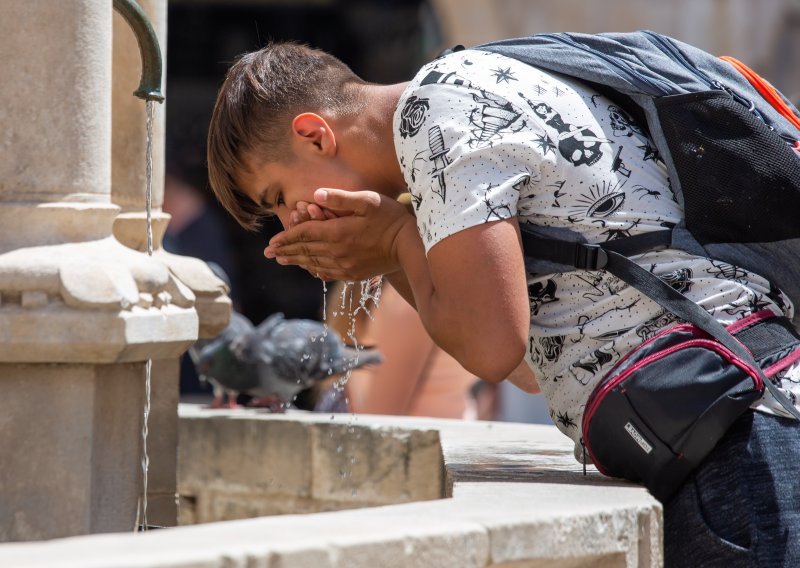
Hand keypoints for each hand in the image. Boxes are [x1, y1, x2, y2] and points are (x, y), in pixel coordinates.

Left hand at [265, 188, 415, 280]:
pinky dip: (315, 269)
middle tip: (269, 253)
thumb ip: (339, 198)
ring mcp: (345, 265)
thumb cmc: (390, 218)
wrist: (410, 245)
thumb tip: (314, 196)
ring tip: (283, 260)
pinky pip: (328, 273)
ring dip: (297, 261)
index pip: (304, 234)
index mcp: (337, 233)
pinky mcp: (354, 274)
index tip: (271, 242)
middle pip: (305, 251)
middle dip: (286, 251)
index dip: (286, 237)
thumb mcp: (367, 200)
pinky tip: (310, 268)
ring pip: (314, 263)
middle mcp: (337, 252)